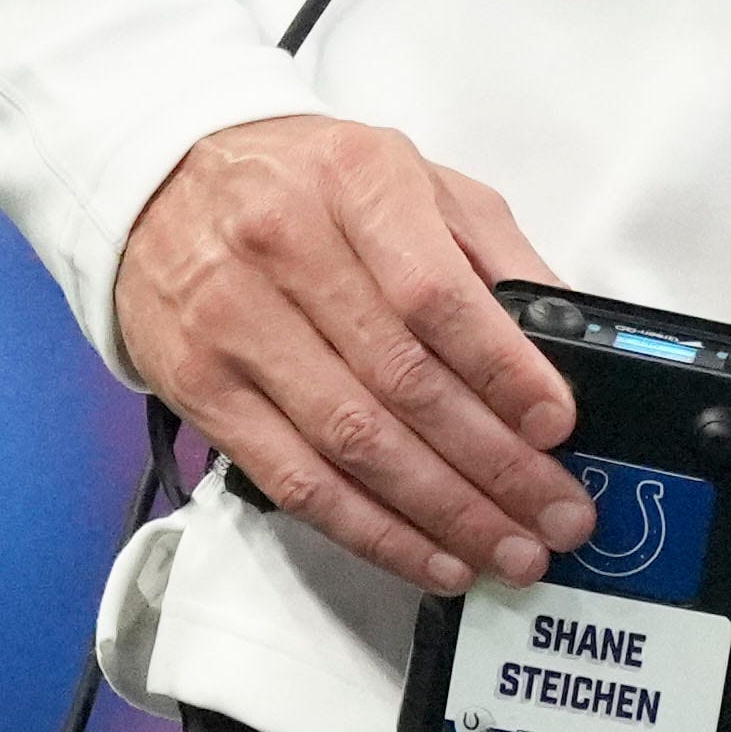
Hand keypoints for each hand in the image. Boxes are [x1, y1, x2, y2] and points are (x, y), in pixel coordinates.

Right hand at [113, 117, 590, 593]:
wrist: (163, 181)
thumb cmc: (308, 181)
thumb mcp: (413, 175)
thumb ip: (493, 249)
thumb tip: (568, 338)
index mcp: (357, 182)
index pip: (434, 292)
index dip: (501, 368)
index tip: (555, 424)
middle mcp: (286, 250)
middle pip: (402, 381)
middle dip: (493, 463)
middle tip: (558, 513)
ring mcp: (234, 326)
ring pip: (352, 444)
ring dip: (442, 512)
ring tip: (510, 550)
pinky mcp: (200, 391)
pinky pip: (296, 481)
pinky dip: (371, 530)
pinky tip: (432, 555)